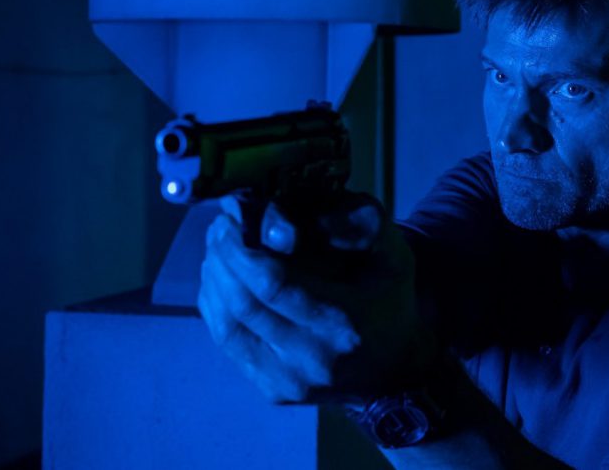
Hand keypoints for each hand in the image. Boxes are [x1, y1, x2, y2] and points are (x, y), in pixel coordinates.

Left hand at [197, 192, 438, 404]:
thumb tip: (295, 218)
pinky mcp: (272, 389)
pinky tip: (220, 279)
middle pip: (244, 303)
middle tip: (221, 226)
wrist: (394, 367)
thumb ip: (356, 225)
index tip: (234, 219)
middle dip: (224, 258)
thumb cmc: (389, 301)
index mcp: (346, 322)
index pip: (274, 285)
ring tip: (217, 248)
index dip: (243, 250)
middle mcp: (314, 358)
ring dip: (214, 280)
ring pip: (227, 326)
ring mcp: (289, 380)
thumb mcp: (393, 255)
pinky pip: (227, 344)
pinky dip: (215, 306)